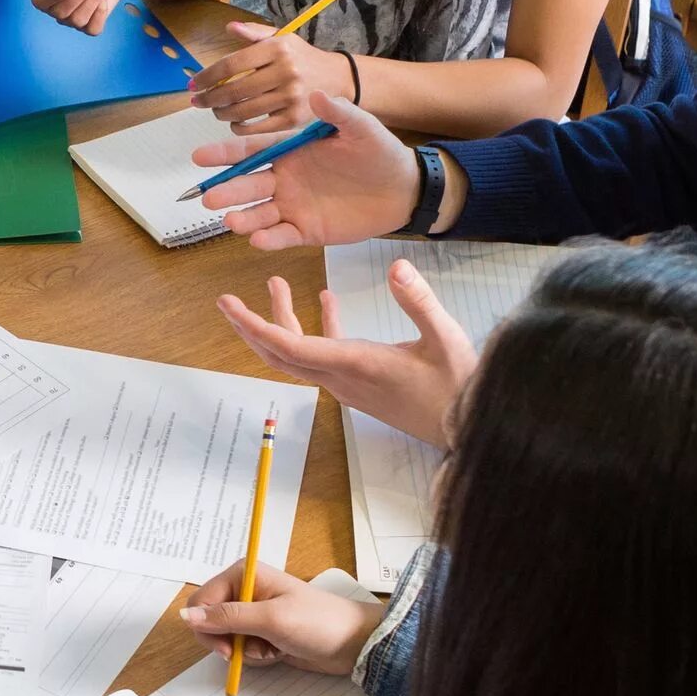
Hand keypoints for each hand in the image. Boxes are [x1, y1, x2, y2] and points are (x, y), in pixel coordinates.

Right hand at [179, 562, 384, 676]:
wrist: (353, 643)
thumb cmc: (317, 623)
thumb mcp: (270, 619)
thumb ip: (227, 617)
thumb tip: (185, 616)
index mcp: (242, 574)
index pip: (201, 601)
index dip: (207, 627)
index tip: (226, 647)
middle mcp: (243, 590)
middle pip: (208, 621)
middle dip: (227, 642)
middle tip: (250, 650)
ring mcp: (252, 613)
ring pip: (224, 639)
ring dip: (244, 651)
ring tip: (272, 648)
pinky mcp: (261, 632)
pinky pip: (241, 648)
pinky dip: (256, 656)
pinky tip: (277, 652)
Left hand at [191, 22, 356, 133]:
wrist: (337, 79)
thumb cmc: (302, 58)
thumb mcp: (283, 38)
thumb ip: (255, 34)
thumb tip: (229, 27)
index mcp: (277, 49)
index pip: (231, 64)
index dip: (207, 76)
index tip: (193, 83)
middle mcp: (285, 72)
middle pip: (234, 90)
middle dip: (209, 98)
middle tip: (197, 101)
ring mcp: (290, 97)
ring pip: (243, 110)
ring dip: (221, 113)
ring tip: (215, 110)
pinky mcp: (294, 119)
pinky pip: (257, 127)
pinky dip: (240, 127)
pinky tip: (234, 122)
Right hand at [191, 90, 418, 249]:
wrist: (402, 189)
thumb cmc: (379, 153)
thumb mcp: (361, 127)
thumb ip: (339, 113)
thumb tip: (316, 95)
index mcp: (290, 150)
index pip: (251, 150)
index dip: (225, 153)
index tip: (199, 156)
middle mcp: (284, 178)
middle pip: (248, 184)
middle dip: (227, 190)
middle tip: (209, 196)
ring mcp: (293, 205)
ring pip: (259, 213)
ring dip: (242, 217)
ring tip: (229, 221)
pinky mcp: (306, 230)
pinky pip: (282, 236)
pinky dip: (269, 239)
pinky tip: (257, 239)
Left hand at [218, 264, 477, 448]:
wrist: (467, 430)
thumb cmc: (458, 387)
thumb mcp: (444, 338)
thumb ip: (418, 301)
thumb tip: (396, 266)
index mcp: (354, 364)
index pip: (290, 346)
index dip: (255, 324)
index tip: (230, 305)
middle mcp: (341, 377)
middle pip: (281, 353)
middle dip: (252, 325)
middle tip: (229, 300)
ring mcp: (348, 383)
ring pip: (300, 354)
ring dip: (283, 322)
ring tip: (279, 285)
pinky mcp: (359, 383)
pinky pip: (325, 355)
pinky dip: (319, 329)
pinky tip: (326, 301)